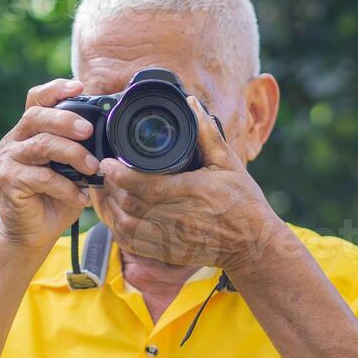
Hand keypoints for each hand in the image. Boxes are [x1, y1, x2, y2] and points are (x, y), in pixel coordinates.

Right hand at [0, 79, 97, 252]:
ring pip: (42, 145)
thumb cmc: (55, 200)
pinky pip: (41, 176)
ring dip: (72, 154)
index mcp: (29, 132)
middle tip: (88, 131)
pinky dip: (65, 186)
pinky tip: (80, 197)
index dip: (56, 89)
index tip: (79, 86)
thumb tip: (109, 135)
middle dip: (66, 120)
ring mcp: (9, 159)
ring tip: (93, 168)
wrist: (32, 234)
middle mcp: (15, 141)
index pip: (37, 100)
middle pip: (37, 116)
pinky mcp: (9, 180)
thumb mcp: (72, 170)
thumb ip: (80, 149)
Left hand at [98, 98, 280, 272]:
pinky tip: (116, 215)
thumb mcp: (229, 163)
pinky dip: (118, 229)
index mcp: (192, 191)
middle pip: (129, 204)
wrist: (253, 243)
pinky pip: (133, 244)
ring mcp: (172, 238)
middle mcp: (179, 218)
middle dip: (111, 187)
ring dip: (110, 209)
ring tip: (106, 192)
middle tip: (104, 172)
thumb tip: (191, 104)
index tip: (108, 161)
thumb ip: (207, 134)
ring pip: (126, 225)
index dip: (119, 173)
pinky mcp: (169, 253)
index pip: (144, 184)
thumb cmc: (243, 202)